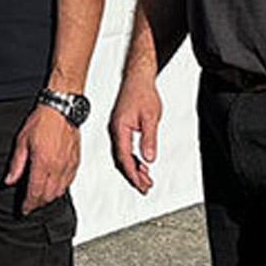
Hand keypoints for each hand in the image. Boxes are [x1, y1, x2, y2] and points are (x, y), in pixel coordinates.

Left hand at [5, 104, 80, 213]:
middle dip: (38, 204)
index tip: (24, 210)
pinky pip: (68, 183)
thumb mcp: (22, 141)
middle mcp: (57, 168)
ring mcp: (68, 166)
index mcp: (43, 164)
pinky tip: (54, 187)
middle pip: (48, 196)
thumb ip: (16, 164)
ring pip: (59, 192)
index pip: (35, 192)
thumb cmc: (42, 121)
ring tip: (40, 198)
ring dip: (49, 198)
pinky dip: (60, 189)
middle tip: (30, 205)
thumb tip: (9, 180)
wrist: (61, 109)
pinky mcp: (76, 163)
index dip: (29, 205)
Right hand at [109, 73, 161, 194]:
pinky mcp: (121, 127)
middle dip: (133, 176)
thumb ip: (149, 139)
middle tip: (144, 187)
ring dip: (133, 168)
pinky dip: (133, 159)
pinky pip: (124, 148)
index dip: (133, 174)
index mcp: (119, 128)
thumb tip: (149, 158)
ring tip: (145, 179)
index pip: (124, 158)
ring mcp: (117, 129)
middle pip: (121, 160)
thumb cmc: (142, 93)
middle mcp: (115, 130)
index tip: (141, 185)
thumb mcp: (150, 118)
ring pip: (122, 155)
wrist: (137, 79)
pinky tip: (141, 164)